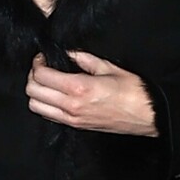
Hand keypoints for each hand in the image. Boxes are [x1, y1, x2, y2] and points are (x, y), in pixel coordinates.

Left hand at [26, 50, 157, 136]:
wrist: (147, 115)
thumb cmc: (133, 92)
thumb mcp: (108, 67)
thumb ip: (84, 59)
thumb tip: (69, 53)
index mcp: (79, 88)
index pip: (41, 76)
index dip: (37, 63)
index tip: (43, 57)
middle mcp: (71, 106)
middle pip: (32, 92)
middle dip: (33, 76)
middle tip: (43, 68)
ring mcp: (72, 119)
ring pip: (36, 106)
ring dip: (37, 92)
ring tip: (48, 82)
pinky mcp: (76, 126)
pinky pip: (49, 116)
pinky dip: (45, 104)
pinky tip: (55, 95)